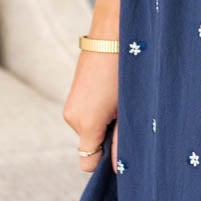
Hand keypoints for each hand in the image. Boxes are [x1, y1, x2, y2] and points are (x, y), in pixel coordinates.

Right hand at [63, 52, 119, 173]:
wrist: (114, 33)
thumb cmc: (127, 70)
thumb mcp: (130, 108)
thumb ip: (123, 140)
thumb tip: (120, 167)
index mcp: (85, 123)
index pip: (88, 163)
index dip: (106, 161)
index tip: (125, 149)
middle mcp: (72, 117)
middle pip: (90, 146)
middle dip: (109, 139)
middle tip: (129, 117)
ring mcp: (71, 105)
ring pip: (89, 130)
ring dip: (106, 124)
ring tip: (122, 102)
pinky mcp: (74, 94)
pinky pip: (86, 116)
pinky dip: (100, 112)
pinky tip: (114, 95)